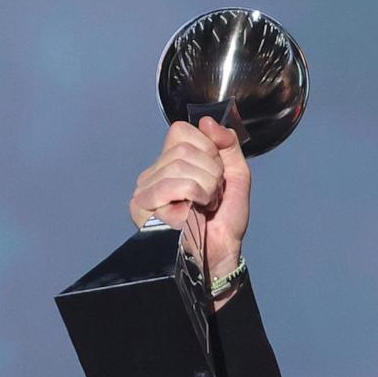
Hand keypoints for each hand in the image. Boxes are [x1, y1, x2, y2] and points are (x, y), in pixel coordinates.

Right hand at [129, 117, 251, 280]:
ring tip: (203, 207)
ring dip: (206, 188)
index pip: (182, 130)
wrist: (221, 255)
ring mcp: (144, 188)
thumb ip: (228, 146)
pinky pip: (174, 184)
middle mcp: (153, 172)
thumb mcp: (236, 177)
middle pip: (184, 147)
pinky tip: (192, 214)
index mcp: (171, 162)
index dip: (208, 150)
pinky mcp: (141, 206)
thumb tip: (208, 121)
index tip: (216, 177)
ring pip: (181, 165)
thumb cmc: (223, 222)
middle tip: (211, 198)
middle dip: (212, 173)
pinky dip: (195, 197)